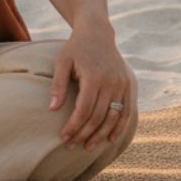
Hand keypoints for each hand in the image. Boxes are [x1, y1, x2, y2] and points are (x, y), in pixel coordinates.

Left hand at [48, 24, 136, 150]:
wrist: (97, 33)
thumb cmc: (75, 48)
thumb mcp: (62, 62)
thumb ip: (58, 85)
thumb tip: (52, 110)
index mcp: (94, 77)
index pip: (83, 110)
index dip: (73, 126)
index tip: (63, 137)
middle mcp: (111, 82)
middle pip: (98, 117)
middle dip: (84, 134)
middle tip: (71, 146)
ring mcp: (122, 84)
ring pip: (113, 118)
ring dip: (101, 135)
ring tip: (88, 146)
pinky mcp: (128, 86)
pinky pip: (126, 111)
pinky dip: (120, 127)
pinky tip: (110, 139)